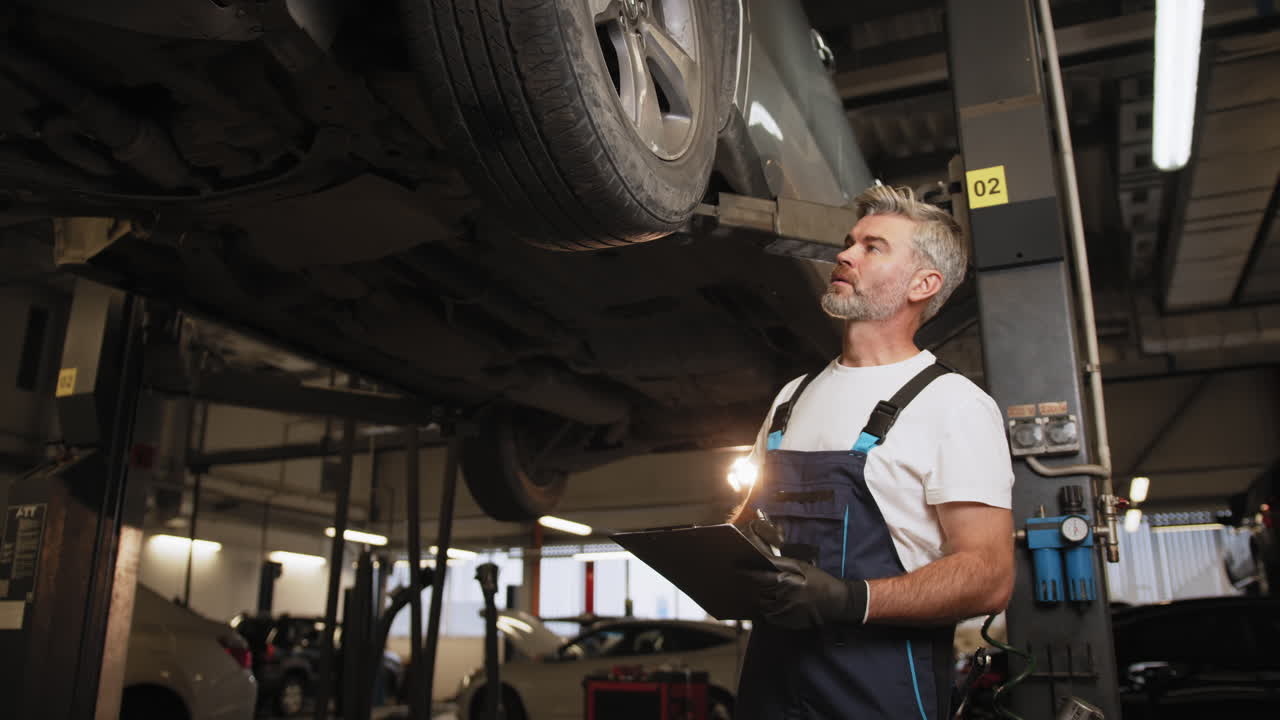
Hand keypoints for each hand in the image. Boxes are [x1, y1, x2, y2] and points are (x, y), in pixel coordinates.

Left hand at [741, 557, 867, 629]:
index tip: (736, 568)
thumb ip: (781, 563)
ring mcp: (785, 612)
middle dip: (750, 586)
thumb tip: (762, 558)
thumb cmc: (819, 581)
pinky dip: (765, 610)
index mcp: (785, 581)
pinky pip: (769, 617)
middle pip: (757, 592)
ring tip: (753, 592)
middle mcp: (783, 598)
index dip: (746, 572)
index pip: (758, 576)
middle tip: (741, 580)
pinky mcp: (787, 623)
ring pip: (761, 605)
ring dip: (757, 599)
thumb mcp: (802, 566)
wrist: (837, 602)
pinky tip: (767, 603)